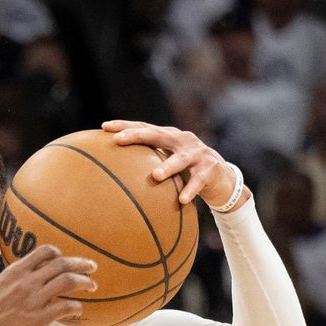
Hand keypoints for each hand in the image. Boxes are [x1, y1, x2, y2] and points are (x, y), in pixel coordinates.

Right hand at [0, 245, 96, 325]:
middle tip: (92, 268)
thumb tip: (23, 274)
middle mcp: (27, 282)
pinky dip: (76, 307)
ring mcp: (34, 300)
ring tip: (92, 286)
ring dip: (85, 282)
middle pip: (63, 264)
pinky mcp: (39, 320)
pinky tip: (78, 310)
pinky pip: (66, 308)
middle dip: (82, 264)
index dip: (60, 254)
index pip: (45, 251)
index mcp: (15, 272)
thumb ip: (12, 278)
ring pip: (69, 282)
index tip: (66, 260)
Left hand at [101, 120, 243, 208]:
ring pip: (181, 160)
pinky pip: (198, 181)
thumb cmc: (185, 170)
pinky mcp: (210, 169)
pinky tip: (182, 200)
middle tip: (118, 140)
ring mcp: (197, 154)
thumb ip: (145, 162)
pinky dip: (190, 190)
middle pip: (157, 135)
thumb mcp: (166, 162)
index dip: (125, 126)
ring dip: (168, 167)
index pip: (144, 128)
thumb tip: (110, 175)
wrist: (221, 177)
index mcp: (169, 136)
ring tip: (155, 176)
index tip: (104, 127)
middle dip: (137, 136)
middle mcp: (182, 140)